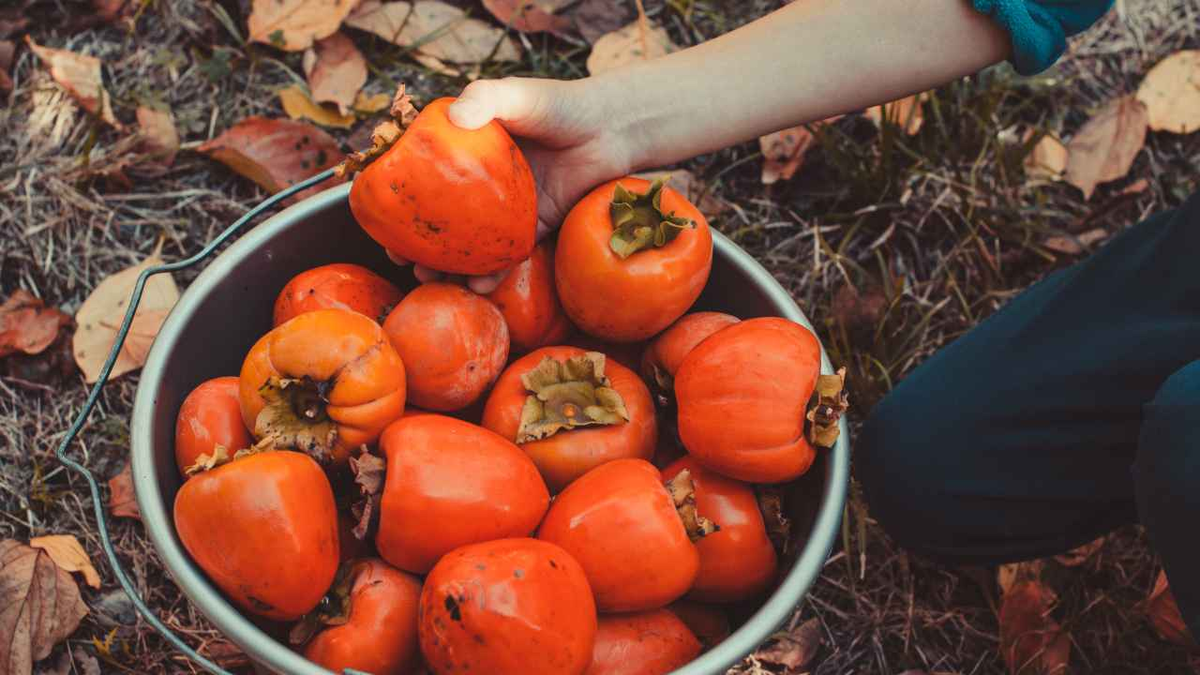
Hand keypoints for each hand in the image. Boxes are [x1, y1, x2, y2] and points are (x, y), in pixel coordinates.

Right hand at [391, 76, 636, 293]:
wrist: (611, 129)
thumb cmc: (559, 105)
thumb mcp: (518, 95)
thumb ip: (487, 98)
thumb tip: (457, 116)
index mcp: (464, 152)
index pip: (420, 177)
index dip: (396, 200)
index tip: (380, 220)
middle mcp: (479, 185)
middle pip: (439, 220)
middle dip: (416, 245)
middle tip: (402, 262)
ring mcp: (505, 211)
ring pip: (469, 245)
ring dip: (449, 268)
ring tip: (433, 282)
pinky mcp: (533, 229)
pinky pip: (509, 256)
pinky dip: (493, 273)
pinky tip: (479, 287)